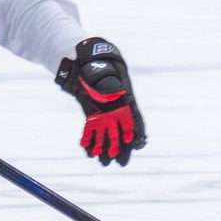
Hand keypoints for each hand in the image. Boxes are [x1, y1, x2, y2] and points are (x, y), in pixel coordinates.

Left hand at [54, 38, 146, 166]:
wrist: (83, 58)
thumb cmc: (96, 62)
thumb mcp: (103, 71)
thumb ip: (107, 84)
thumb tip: (112, 95)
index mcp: (123, 96)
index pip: (132, 116)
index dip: (135, 131)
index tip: (137, 143)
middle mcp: (116, 106)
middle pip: (121, 129)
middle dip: (121, 146)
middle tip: (121, 162)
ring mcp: (104, 109)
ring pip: (107, 132)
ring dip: (106, 146)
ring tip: (103, 162)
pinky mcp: (91, 111)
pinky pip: (93, 128)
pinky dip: (90, 138)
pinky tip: (88, 150)